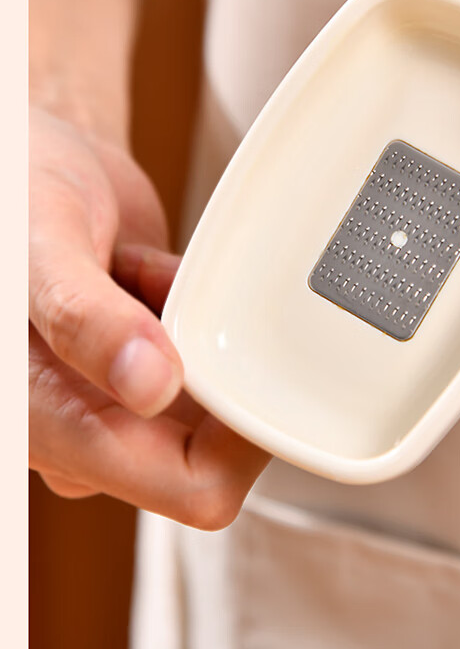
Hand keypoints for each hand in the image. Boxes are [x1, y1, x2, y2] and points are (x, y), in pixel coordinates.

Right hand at [29, 107, 267, 526]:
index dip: (239, 443)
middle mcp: (85, 427)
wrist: (29, 163)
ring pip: (211, 402)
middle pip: (210, 452)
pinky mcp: (144, 367)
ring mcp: (117, 399)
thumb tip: (150, 385)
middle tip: (182, 303)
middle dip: (217, 377)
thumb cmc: (15, 196)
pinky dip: (194, 315)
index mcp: (48, 425)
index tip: (248, 371)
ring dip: (202, 339)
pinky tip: (147, 275)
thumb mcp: (39, 250)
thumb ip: (86, 318)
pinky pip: (206, 361)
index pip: (189, 486)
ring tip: (149, 280)